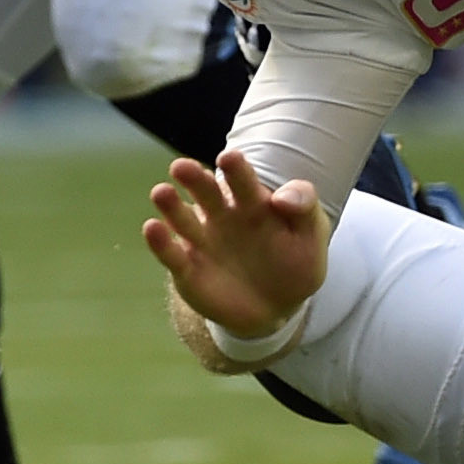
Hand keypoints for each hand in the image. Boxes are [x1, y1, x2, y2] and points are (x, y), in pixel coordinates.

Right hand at [142, 150, 328, 338]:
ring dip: (171, 206)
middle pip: (207, 193)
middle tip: (181, 166)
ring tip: (161, 192)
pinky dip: (162, 243)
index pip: (243, 181)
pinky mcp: (188, 270)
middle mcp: (223, 216)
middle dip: (195, 179)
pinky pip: (173, 255)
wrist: (279, 306)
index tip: (229, 158)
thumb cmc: (296, 260)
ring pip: (183, 219)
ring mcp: (203, 242)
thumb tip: (281, 197)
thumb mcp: (311, 233)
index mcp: (253, 202)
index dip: (236, 169)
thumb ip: (304, 208)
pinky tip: (153, 228)